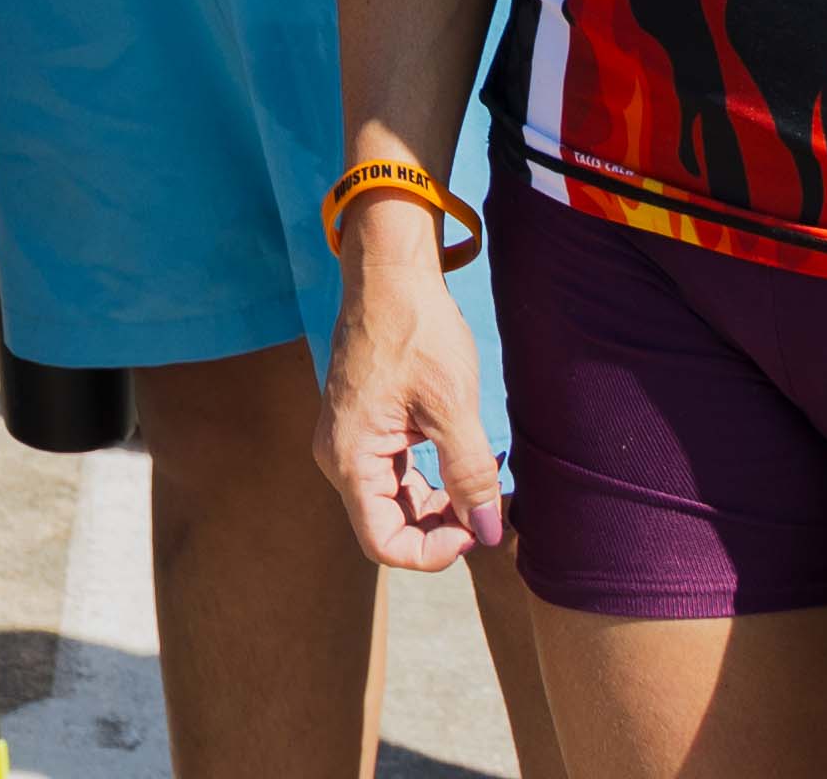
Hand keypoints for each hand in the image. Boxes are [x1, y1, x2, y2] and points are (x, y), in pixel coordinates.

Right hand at [316, 230, 509, 570]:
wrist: (390, 274)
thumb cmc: (416, 331)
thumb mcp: (452, 406)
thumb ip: (469, 475)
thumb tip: (486, 531)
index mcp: (351, 457)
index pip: (384, 543)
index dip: (432, 552)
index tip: (476, 528)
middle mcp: (339, 457)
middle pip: (387, 526)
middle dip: (439, 528)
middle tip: (486, 504)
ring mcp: (348, 442)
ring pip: (392, 504)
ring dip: (437, 506)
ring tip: (479, 480)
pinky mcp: (363, 428)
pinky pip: (392, 476)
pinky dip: (428, 481)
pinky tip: (461, 461)